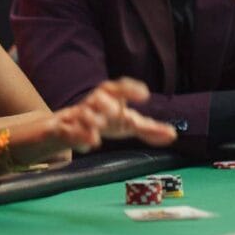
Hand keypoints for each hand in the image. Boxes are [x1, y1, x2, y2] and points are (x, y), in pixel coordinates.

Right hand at [50, 78, 177, 152]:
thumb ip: (148, 129)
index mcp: (108, 99)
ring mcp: (75, 116)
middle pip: (98, 96)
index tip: (144, 95)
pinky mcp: (61, 129)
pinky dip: (75, 136)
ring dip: (90, 121)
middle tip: (117, 112)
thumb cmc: (100, 122)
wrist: (62, 129)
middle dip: (107, 103)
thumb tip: (173, 134)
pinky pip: (65, 130)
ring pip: (80, 114)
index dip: (130, 89)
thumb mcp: (125, 125)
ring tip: (98, 134)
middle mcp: (91, 104)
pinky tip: (88, 146)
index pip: (117, 88)